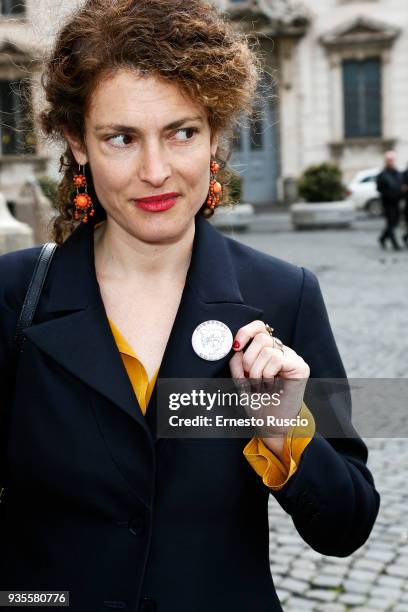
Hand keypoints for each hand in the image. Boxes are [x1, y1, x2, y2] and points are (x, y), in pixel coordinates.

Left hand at [229, 320, 309, 457]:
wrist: (270, 424)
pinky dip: (267, 374)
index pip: (259, 328)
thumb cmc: (258, 403)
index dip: (246, 332)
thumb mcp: (240, 381)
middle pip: (261, 337)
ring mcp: (292, 358)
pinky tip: (270, 386)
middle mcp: (282, 351)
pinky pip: (276, 359)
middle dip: (248, 359)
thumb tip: (237, 349)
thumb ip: (237, 364)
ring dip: (256, 371)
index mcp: (268, 351)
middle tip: (250, 378)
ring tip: (260, 386)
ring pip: (267, 349)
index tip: (235, 346)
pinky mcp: (300, 367)